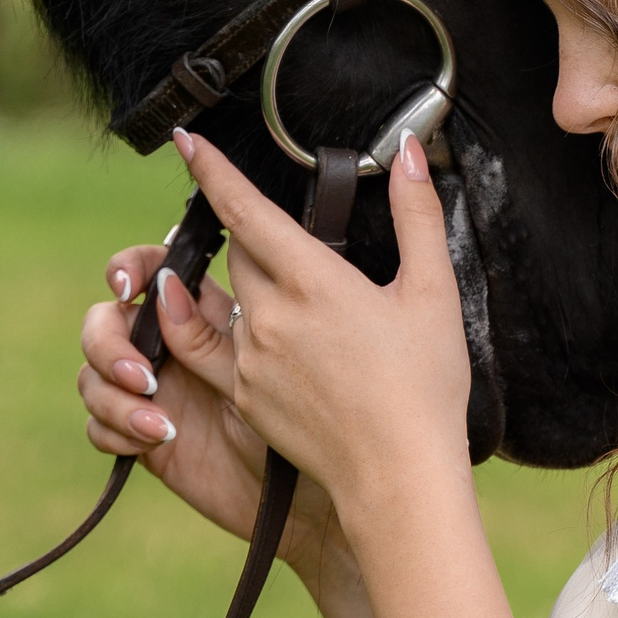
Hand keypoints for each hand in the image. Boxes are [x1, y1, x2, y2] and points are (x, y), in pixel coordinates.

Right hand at [77, 245, 348, 589]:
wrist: (302, 498)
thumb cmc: (302, 422)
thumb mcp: (254, 371)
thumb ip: (205, 333)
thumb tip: (164, 286)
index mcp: (201, 313)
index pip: (149, 270)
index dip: (127, 268)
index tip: (127, 287)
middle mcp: (167, 346)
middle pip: (104, 320)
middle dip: (108, 345)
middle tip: (143, 378)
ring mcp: (149, 392)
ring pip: (92, 375)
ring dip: (111, 397)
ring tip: (158, 425)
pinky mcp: (139, 437)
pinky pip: (97, 426)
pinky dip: (113, 430)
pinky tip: (153, 442)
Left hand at [171, 127, 473, 523]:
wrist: (398, 477)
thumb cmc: (425, 387)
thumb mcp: (432, 292)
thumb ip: (417, 215)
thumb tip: (412, 151)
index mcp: (314, 282)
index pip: (245, 211)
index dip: (211, 171)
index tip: (184, 141)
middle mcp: (270, 317)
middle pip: (238, 252)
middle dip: (253, 235)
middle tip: (286, 240)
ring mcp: (250, 360)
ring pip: (228, 298)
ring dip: (244, 285)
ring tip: (284, 298)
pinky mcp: (244, 398)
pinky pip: (216, 348)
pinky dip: (227, 331)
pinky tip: (259, 339)